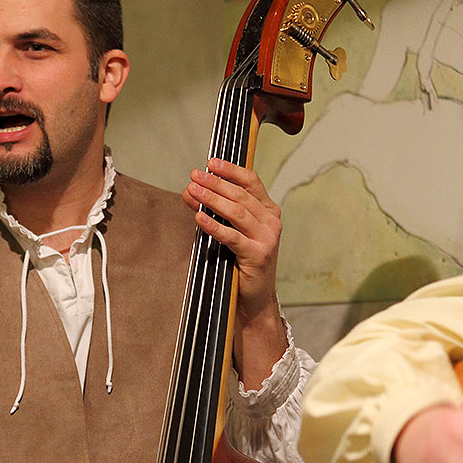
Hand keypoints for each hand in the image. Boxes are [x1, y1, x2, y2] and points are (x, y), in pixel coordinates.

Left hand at [182, 159, 286, 387]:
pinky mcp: (258, 255)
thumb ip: (214, 210)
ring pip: (237, 212)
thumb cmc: (240, 263)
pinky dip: (214, 226)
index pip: (252, 182)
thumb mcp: (229, 231)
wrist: (253, 300)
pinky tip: (199, 217)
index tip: (211, 162)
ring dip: (212, 199)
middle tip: (194, 175)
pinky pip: (232, 236)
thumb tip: (190, 190)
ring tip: (192, 191)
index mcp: (268, 211)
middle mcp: (271, 222)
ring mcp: (267, 239)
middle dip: (215, 183)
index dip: (231, 170)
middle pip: (240, 195)